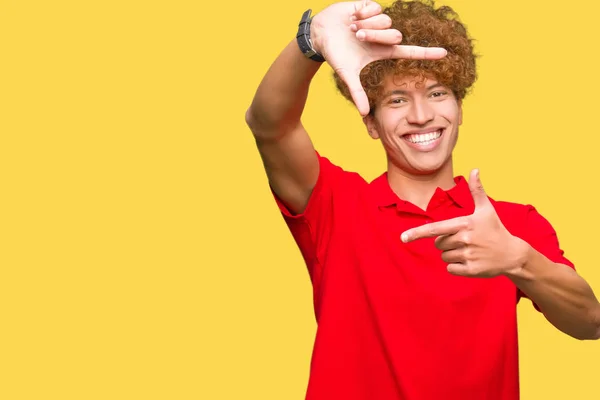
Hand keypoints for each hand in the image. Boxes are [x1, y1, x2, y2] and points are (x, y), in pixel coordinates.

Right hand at [310, 0, 446, 115]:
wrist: (321, 33)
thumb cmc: (336, 54)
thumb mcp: (347, 74)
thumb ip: (357, 92)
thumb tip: (364, 113)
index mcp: (382, 51)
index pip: (410, 52)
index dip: (427, 53)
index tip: (445, 54)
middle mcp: (384, 36)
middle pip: (395, 35)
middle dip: (375, 35)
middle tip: (358, 36)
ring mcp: (379, 21)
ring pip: (386, 21)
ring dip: (367, 24)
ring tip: (352, 27)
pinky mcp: (371, 7)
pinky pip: (376, 8)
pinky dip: (362, 13)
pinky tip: (353, 16)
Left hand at [400, 170, 528, 277]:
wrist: (513, 254)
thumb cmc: (495, 229)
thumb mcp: (486, 209)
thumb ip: (477, 190)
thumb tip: (475, 169)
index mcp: (464, 223)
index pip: (435, 229)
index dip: (417, 233)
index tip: (402, 238)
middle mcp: (465, 239)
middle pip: (438, 243)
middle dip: (446, 242)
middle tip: (465, 240)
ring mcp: (468, 255)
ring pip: (443, 256)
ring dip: (452, 254)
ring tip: (470, 250)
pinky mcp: (471, 270)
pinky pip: (450, 268)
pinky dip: (456, 266)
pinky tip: (471, 261)